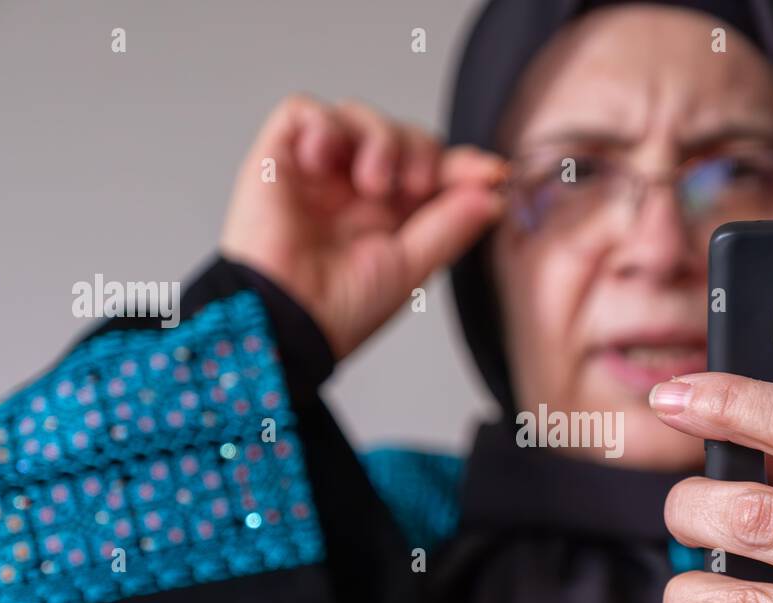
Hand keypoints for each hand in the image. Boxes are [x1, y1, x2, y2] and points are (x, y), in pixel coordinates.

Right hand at [220, 94, 507, 359]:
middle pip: (401, 134)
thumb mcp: (413, 266)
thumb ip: (453, 226)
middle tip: (416, 185)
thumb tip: (495, 195)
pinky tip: (326, 161)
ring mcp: (317, 173)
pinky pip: (303, 111)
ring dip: (379, 139)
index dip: (463, 164)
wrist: (288, 321)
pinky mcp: (277, 159)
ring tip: (372, 183)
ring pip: (359, 115)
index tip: (491, 172)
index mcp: (388, 217)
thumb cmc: (339, 310)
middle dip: (420, 150)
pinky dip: (324, 126)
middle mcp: (353, 190)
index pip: (432, 170)